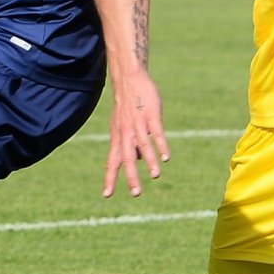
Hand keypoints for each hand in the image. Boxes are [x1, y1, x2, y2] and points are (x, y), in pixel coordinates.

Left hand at [105, 71, 169, 198]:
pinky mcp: (151, 116)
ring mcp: (138, 124)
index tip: (107, 195)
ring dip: (150, 162)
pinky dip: (161, 145)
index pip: (112, 162)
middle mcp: (126, 133)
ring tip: (155, 176)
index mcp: (118, 137)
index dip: (110, 178)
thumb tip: (137, 159)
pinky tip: (166, 157)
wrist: (128, 78)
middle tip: (136, 193)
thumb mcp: (121, 125)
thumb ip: (127, 143)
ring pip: (143, 146)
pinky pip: (157, 133)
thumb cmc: (127, 104)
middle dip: (131, 177)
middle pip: (127, 158)